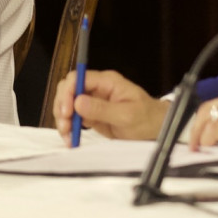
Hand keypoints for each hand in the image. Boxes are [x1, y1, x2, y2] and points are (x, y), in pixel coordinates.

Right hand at [52, 70, 169, 141]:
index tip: (67, 112)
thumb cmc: (147, 118)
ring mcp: (93, 100)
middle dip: (62, 107)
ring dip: (63, 119)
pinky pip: (74, 117)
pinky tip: (71, 139)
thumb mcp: (127, 115)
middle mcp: (97, 88)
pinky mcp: (91, 114)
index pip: (78, 79)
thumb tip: (78, 102)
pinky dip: (69, 127)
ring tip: (68, 136)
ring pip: (67, 103)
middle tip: (65, 126)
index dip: (68, 93)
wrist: (155, 129)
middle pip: (68, 89)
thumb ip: (102, 108)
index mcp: (106, 81)